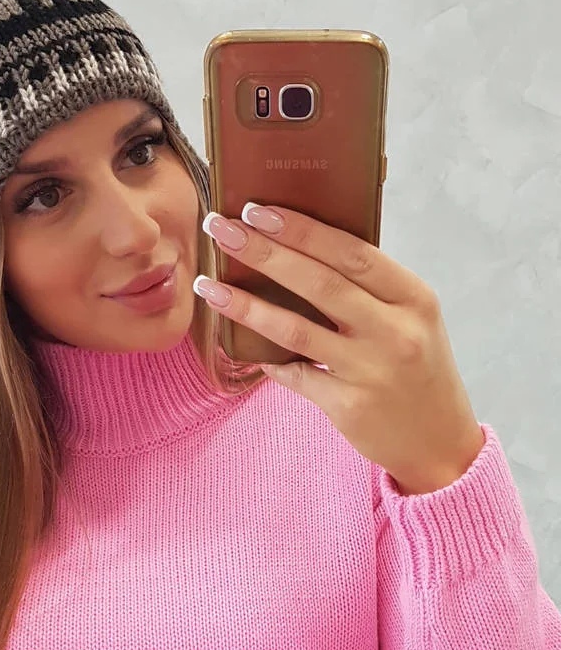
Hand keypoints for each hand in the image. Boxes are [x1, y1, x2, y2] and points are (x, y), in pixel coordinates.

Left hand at [196, 202, 485, 494]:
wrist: (439, 441)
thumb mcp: (411, 319)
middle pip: (319, 282)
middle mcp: (396, 331)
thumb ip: (369, 289)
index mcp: (413, 298)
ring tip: (209, 286)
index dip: (302, 229)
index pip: (352, 252)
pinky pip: (294, 375)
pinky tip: (240, 345)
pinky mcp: (349, 405)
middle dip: (264, 252)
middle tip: (220, 228)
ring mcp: (372, 370)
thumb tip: (299, 247)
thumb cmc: (417, 369)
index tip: (257, 209)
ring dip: (246, 305)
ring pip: (296, 329)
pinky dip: (266, 358)